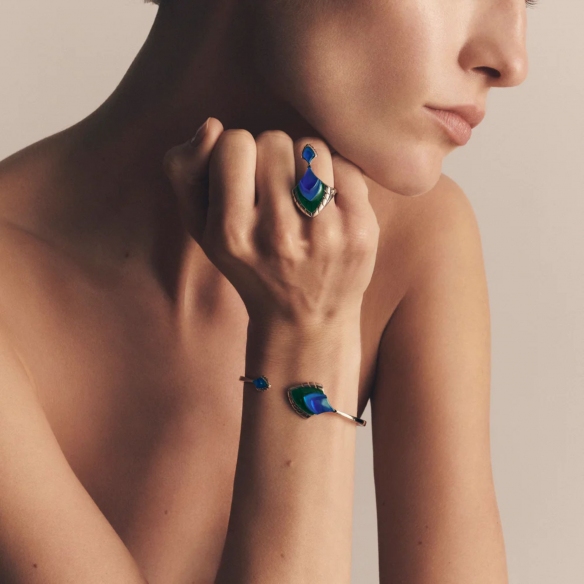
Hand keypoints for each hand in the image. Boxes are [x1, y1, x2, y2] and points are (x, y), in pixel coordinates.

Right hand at [163, 117, 379, 327]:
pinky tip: (328, 205)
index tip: (244, 181)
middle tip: (274, 192)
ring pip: (312, 147)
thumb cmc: (249, 265)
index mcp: (232, 233)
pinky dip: (335, 176)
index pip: (234, 143)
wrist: (305, 319)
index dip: (237, 154)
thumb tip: (211, 125)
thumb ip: (185, 173)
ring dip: (304, 163)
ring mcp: (324, 234)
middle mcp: (278, 235)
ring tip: (301, 196)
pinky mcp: (361, 231)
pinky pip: (346, 165)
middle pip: (274, 140)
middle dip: (271, 158)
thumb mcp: (201, 229)